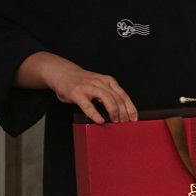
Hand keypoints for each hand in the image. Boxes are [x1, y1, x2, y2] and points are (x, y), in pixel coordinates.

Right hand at [15, 51, 137, 123]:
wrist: (60, 72)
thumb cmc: (81, 82)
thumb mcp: (99, 84)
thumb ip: (108, 95)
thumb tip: (121, 112)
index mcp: (107, 81)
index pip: (123, 95)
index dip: (130, 107)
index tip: (134, 118)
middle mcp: (100, 82)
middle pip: (117, 98)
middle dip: (123, 112)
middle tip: (125, 123)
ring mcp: (88, 87)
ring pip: (106, 98)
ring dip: (113, 111)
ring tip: (115, 121)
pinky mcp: (77, 93)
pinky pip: (88, 105)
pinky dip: (95, 114)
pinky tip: (100, 120)